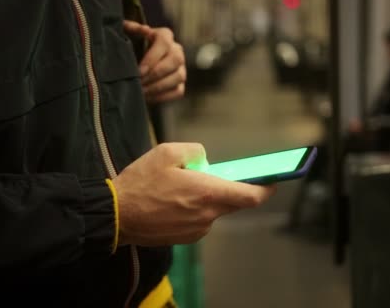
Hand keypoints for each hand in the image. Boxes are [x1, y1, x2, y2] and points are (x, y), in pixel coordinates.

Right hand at [112, 143, 275, 245]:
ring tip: (177, 188)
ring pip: (213, 210)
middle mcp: (207, 215)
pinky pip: (199, 220)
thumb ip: (195, 151)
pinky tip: (171, 202)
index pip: (250, 196)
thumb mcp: (166, 152)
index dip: (266, 188)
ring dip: (205, 198)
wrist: (116, 216)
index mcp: (208, 193)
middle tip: (206, 174)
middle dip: (225, 187)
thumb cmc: (141, 183)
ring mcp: (197, 230)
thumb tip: (205, 160)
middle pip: (231, 202)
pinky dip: (193, 209)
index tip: (273, 180)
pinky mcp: (185, 238)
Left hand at [123, 20, 186, 102]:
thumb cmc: (130, 47)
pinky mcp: (180, 84)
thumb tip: (140, 29)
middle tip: (139, 83)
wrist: (136, 63)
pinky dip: (162, 96)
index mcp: (165, 35)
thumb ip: (131, 29)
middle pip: (175, 60)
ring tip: (142, 91)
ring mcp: (181, 68)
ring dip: (158, 86)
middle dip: (155, 74)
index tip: (138, 70)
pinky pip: (177, 92)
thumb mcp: (128, 36)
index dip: (152, 58)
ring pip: (178, 77)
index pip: (164, 43)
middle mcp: (177, 50)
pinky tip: (147, 97)